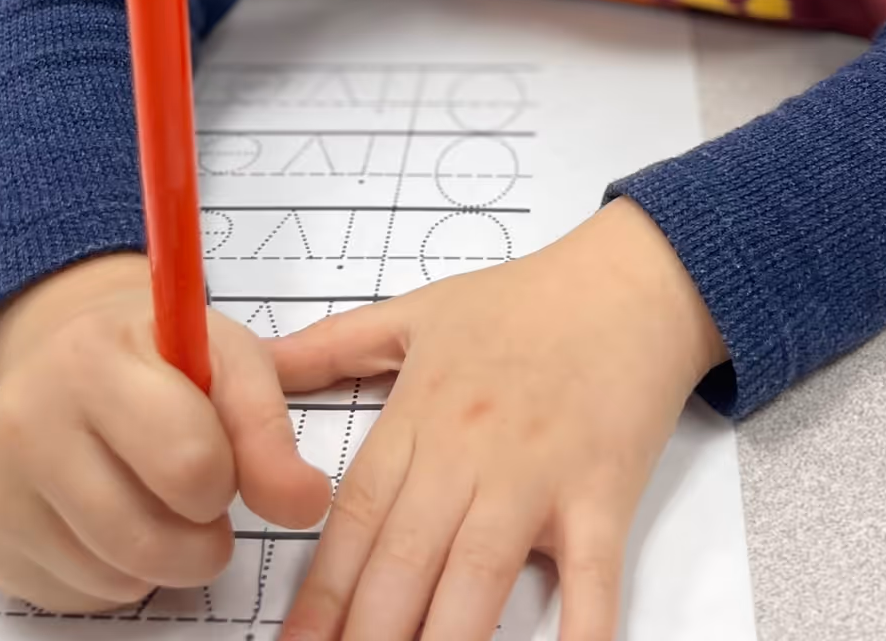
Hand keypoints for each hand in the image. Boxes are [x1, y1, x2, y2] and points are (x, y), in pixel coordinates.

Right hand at [0, 253, 331, 612]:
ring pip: (119, 577)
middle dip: (203, 534)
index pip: (190, 461)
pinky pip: (85, 598)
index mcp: (94, 358)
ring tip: (160, 501)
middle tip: (203, 498)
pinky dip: (119, 577)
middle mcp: (29, 421)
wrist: (67, 353)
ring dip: (166, 559)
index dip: (228, 474)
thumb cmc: (162, 354)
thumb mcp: (227, 357)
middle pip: (150, 537)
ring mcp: (0, 488)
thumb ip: (269, 427)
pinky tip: (113, 521)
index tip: (225, 456)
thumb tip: (308, 505)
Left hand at [271, 198, 726, 640]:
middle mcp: (471, 447)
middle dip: (368, 637)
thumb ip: (330, 346)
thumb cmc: (526, 300)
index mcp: (421, 411)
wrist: (630, 279)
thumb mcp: (418, 310)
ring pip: (478, 577)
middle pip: (405, 560)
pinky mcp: (604, 492)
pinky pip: (592, 577)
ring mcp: (539, 474)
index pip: (355, 518)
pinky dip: (580, 633)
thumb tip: (255, 362)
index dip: (320, 596)